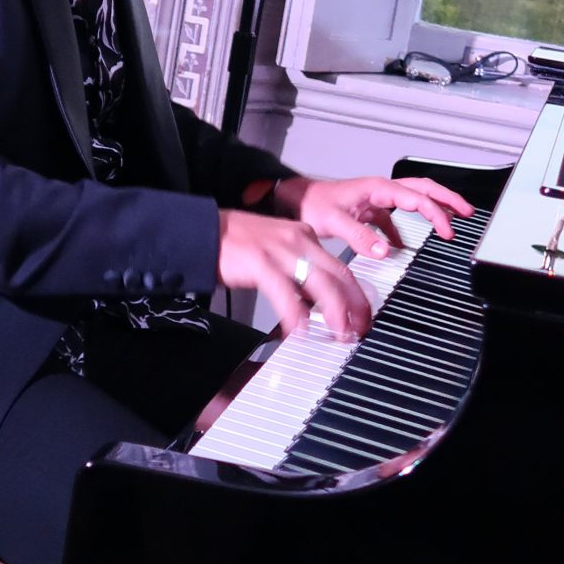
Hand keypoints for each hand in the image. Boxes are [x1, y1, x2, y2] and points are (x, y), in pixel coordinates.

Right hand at [215, 207, 371, 340]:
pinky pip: (286, 294)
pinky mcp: (260, 262)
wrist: (201, 230)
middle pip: (340, 275)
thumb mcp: (276, 250)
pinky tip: (300, 331)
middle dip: (356, 306)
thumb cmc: (234, 244)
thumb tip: (312, 300)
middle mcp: (298, 241)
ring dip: (335, 313)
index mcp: (304, 236)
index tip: (362, 315)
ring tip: (339, 334)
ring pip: (321, 283)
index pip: (341, 267)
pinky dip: (297, 316)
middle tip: (360, 330)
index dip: (356, 295)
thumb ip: (296, 271)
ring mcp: (280, 251)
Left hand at [272, 172, 473, 254]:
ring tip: (451, 221)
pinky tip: (409, 244)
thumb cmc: (312, 203)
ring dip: (433, 209)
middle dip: (448, 199)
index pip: (416, 198)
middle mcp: (381, 190)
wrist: (295, 200)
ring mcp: (377, 200)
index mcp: (377, 189)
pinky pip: (397, 216)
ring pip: (413, 199)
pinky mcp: (371, 210)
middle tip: (468, 212)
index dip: (436, 212)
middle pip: (423, 190)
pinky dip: (409, 227)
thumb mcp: (334, 221)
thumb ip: (359, 236)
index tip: (447, 229)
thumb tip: (385, 250)